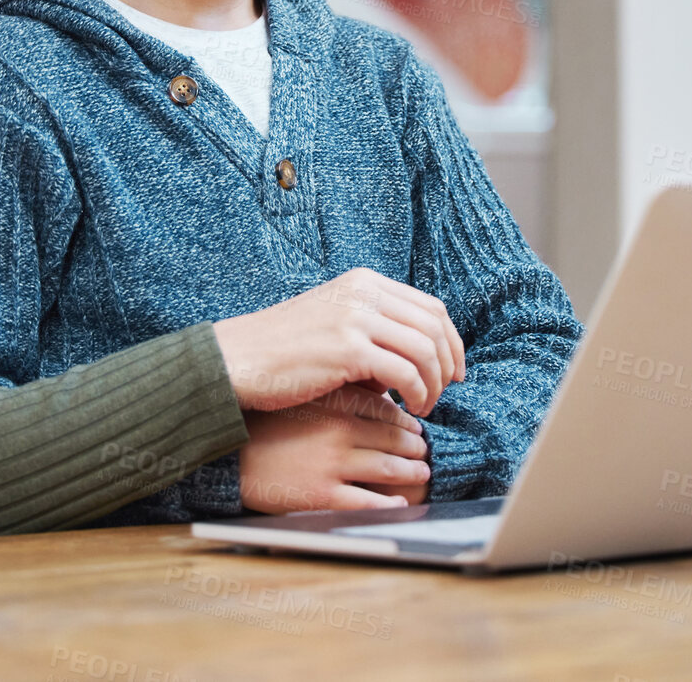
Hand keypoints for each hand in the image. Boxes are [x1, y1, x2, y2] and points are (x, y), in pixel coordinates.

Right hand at [212, 268, 466, 414]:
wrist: (238, 360)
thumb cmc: (283, 351)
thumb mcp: (335, 322)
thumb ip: (374, 328)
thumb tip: (417, 356)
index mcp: (364, 282)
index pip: (430, 307)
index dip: (451, 341)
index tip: (454, 370)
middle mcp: (364, 292)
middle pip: (434, 326)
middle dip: (447, 363)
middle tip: (445, 392)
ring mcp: (356, 317)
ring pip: (425, 350)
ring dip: (433, 384)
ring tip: (423, 407)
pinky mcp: (349, 349)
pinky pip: (406, 373)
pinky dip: (416, 394)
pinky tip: (408, 409)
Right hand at [238, 386, 430, 512]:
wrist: (228, 454)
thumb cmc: (264, 420)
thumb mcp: (301, 390)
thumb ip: (337, 385)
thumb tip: (378, 382)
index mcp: (333, 400)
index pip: (386, 408)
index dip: (406, 418)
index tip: (415, 424)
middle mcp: (337, 429)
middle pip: (395, 437)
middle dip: (416, 446)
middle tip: (424, 449)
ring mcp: (331, 463)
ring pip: (390, 468)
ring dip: (412, 472)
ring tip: (420, 473)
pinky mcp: (322, 495)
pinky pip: (371, 502)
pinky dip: (391, 504)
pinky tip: (399, 504)